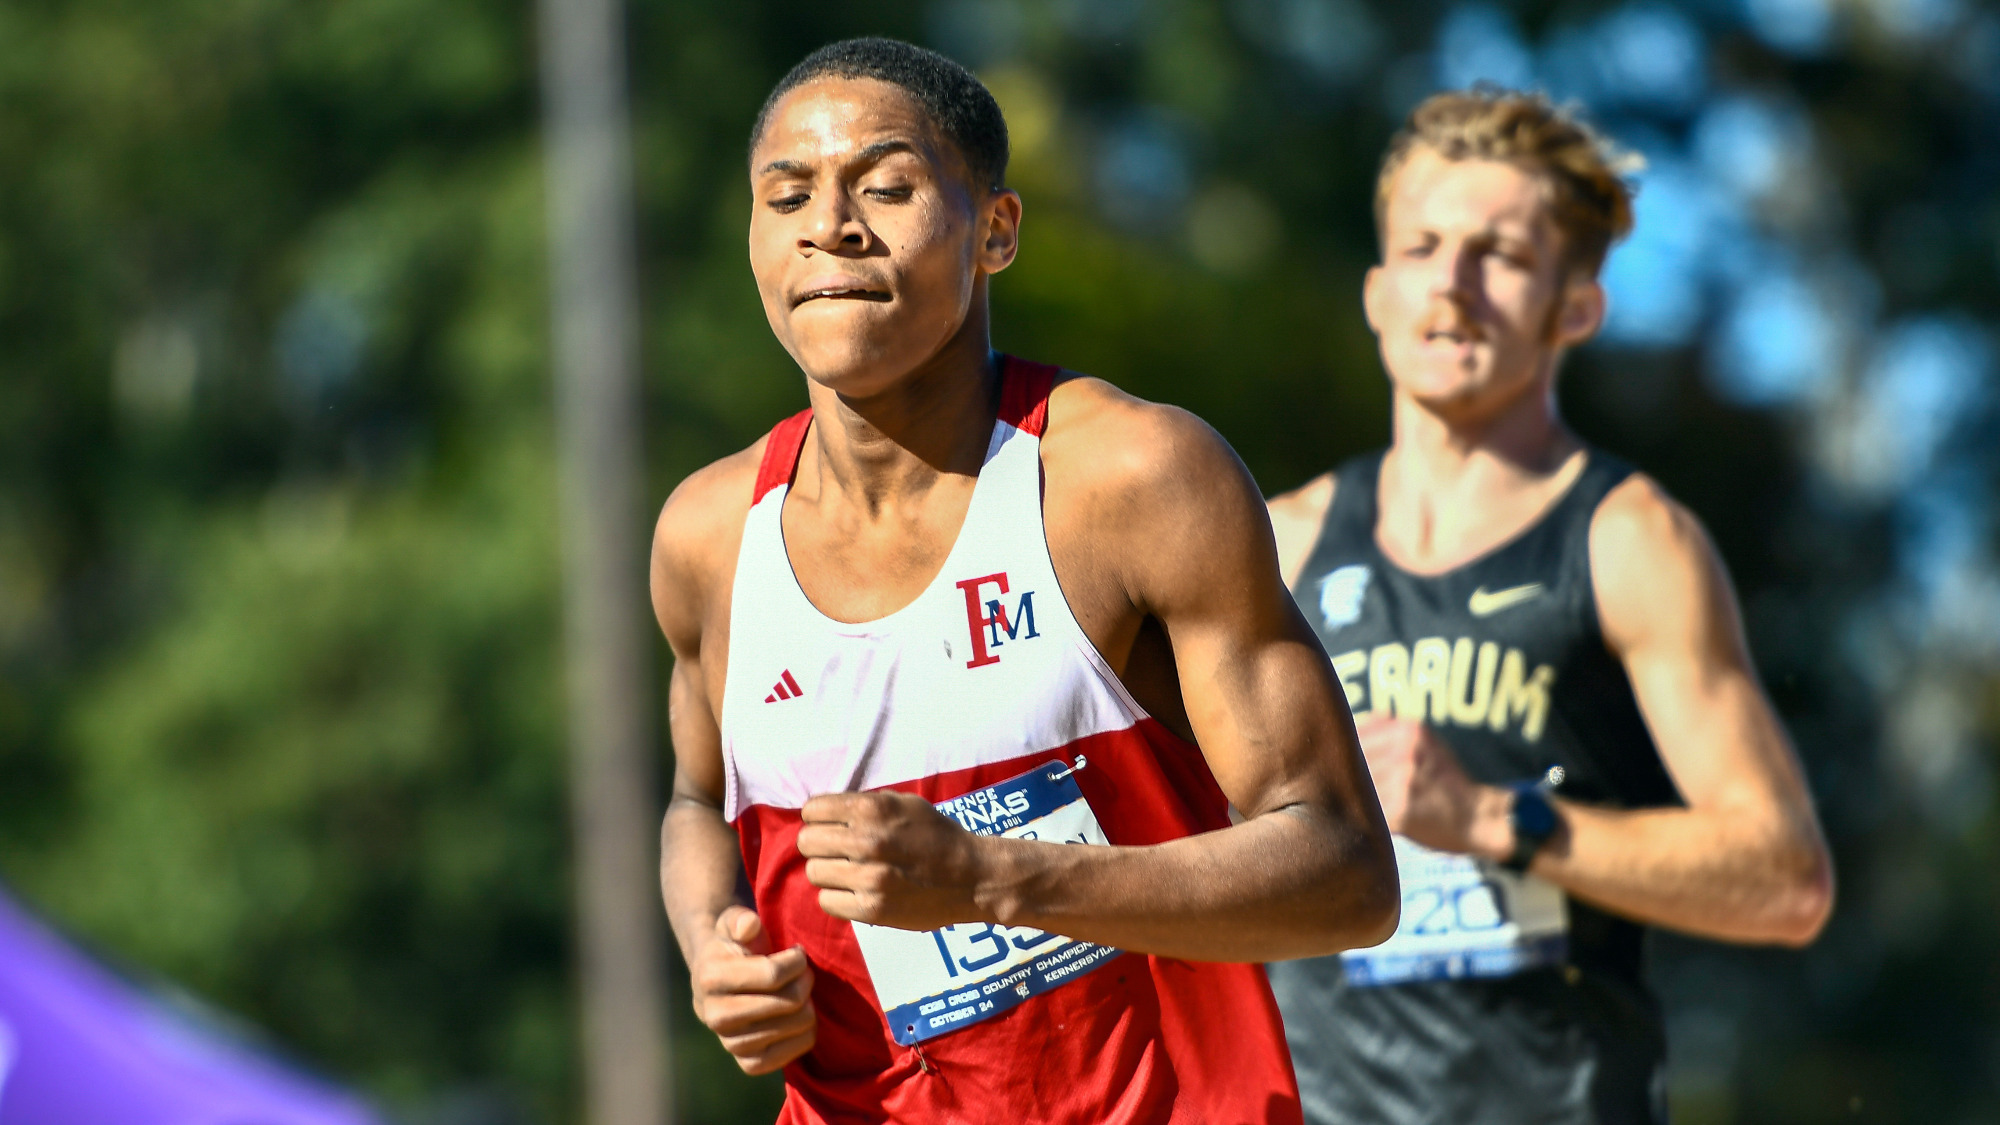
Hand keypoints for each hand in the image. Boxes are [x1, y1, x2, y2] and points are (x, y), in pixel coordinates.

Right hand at [690, 907, 816, 1074]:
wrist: (718, 982)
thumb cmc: (734, 946)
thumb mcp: (733, 923)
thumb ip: (740, 919)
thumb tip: (749, 926)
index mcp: (710, 978)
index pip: (773, 975)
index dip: (796, 961)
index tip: (797, 953)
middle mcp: (715, 1016)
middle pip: (789, 1001)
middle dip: (805, 981)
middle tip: (804, 973)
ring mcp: (730, 1044)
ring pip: (797, 1025)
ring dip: (809, 1004)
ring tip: (799, 991)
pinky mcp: (748, 1064)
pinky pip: (794, 1053)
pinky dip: (807, 1032)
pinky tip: (799, 1015)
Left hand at [797, 790, 988, 929]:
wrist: (973, 876)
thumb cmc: (936, 835)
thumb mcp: (903, 803)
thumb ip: (863, 804)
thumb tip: (820, 811)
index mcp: (872, 809)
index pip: (811, 810)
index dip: (818, 818)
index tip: (831, 827)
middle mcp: (867, 841)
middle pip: (807, 842)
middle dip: (819, 846)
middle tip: (838, 853)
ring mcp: (869, 877)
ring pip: (814, 872)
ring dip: (828, 873)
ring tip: (849, 873)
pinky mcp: (871, 909)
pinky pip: (826, 901)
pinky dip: (838, 897)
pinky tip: (856, 892)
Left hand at [1356, 716, 1511, 860]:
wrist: (1479, 818)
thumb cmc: (1446, 781)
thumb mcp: (1427, 743)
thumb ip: (1390, 731)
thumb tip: (1355, 722)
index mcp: (1409, 730)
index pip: (1355, 734)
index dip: (1343, 751)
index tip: (1341, 762)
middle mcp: (1405, 752)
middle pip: (1351, 761)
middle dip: (1346, 776)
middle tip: (1346, 787)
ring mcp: (1402, 782)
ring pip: (1356, 787)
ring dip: (1353, 797)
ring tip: (1359, 805)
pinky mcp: (1400, 812)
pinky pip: (1365, 812)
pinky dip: (1362, 816)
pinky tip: (1368, 819)